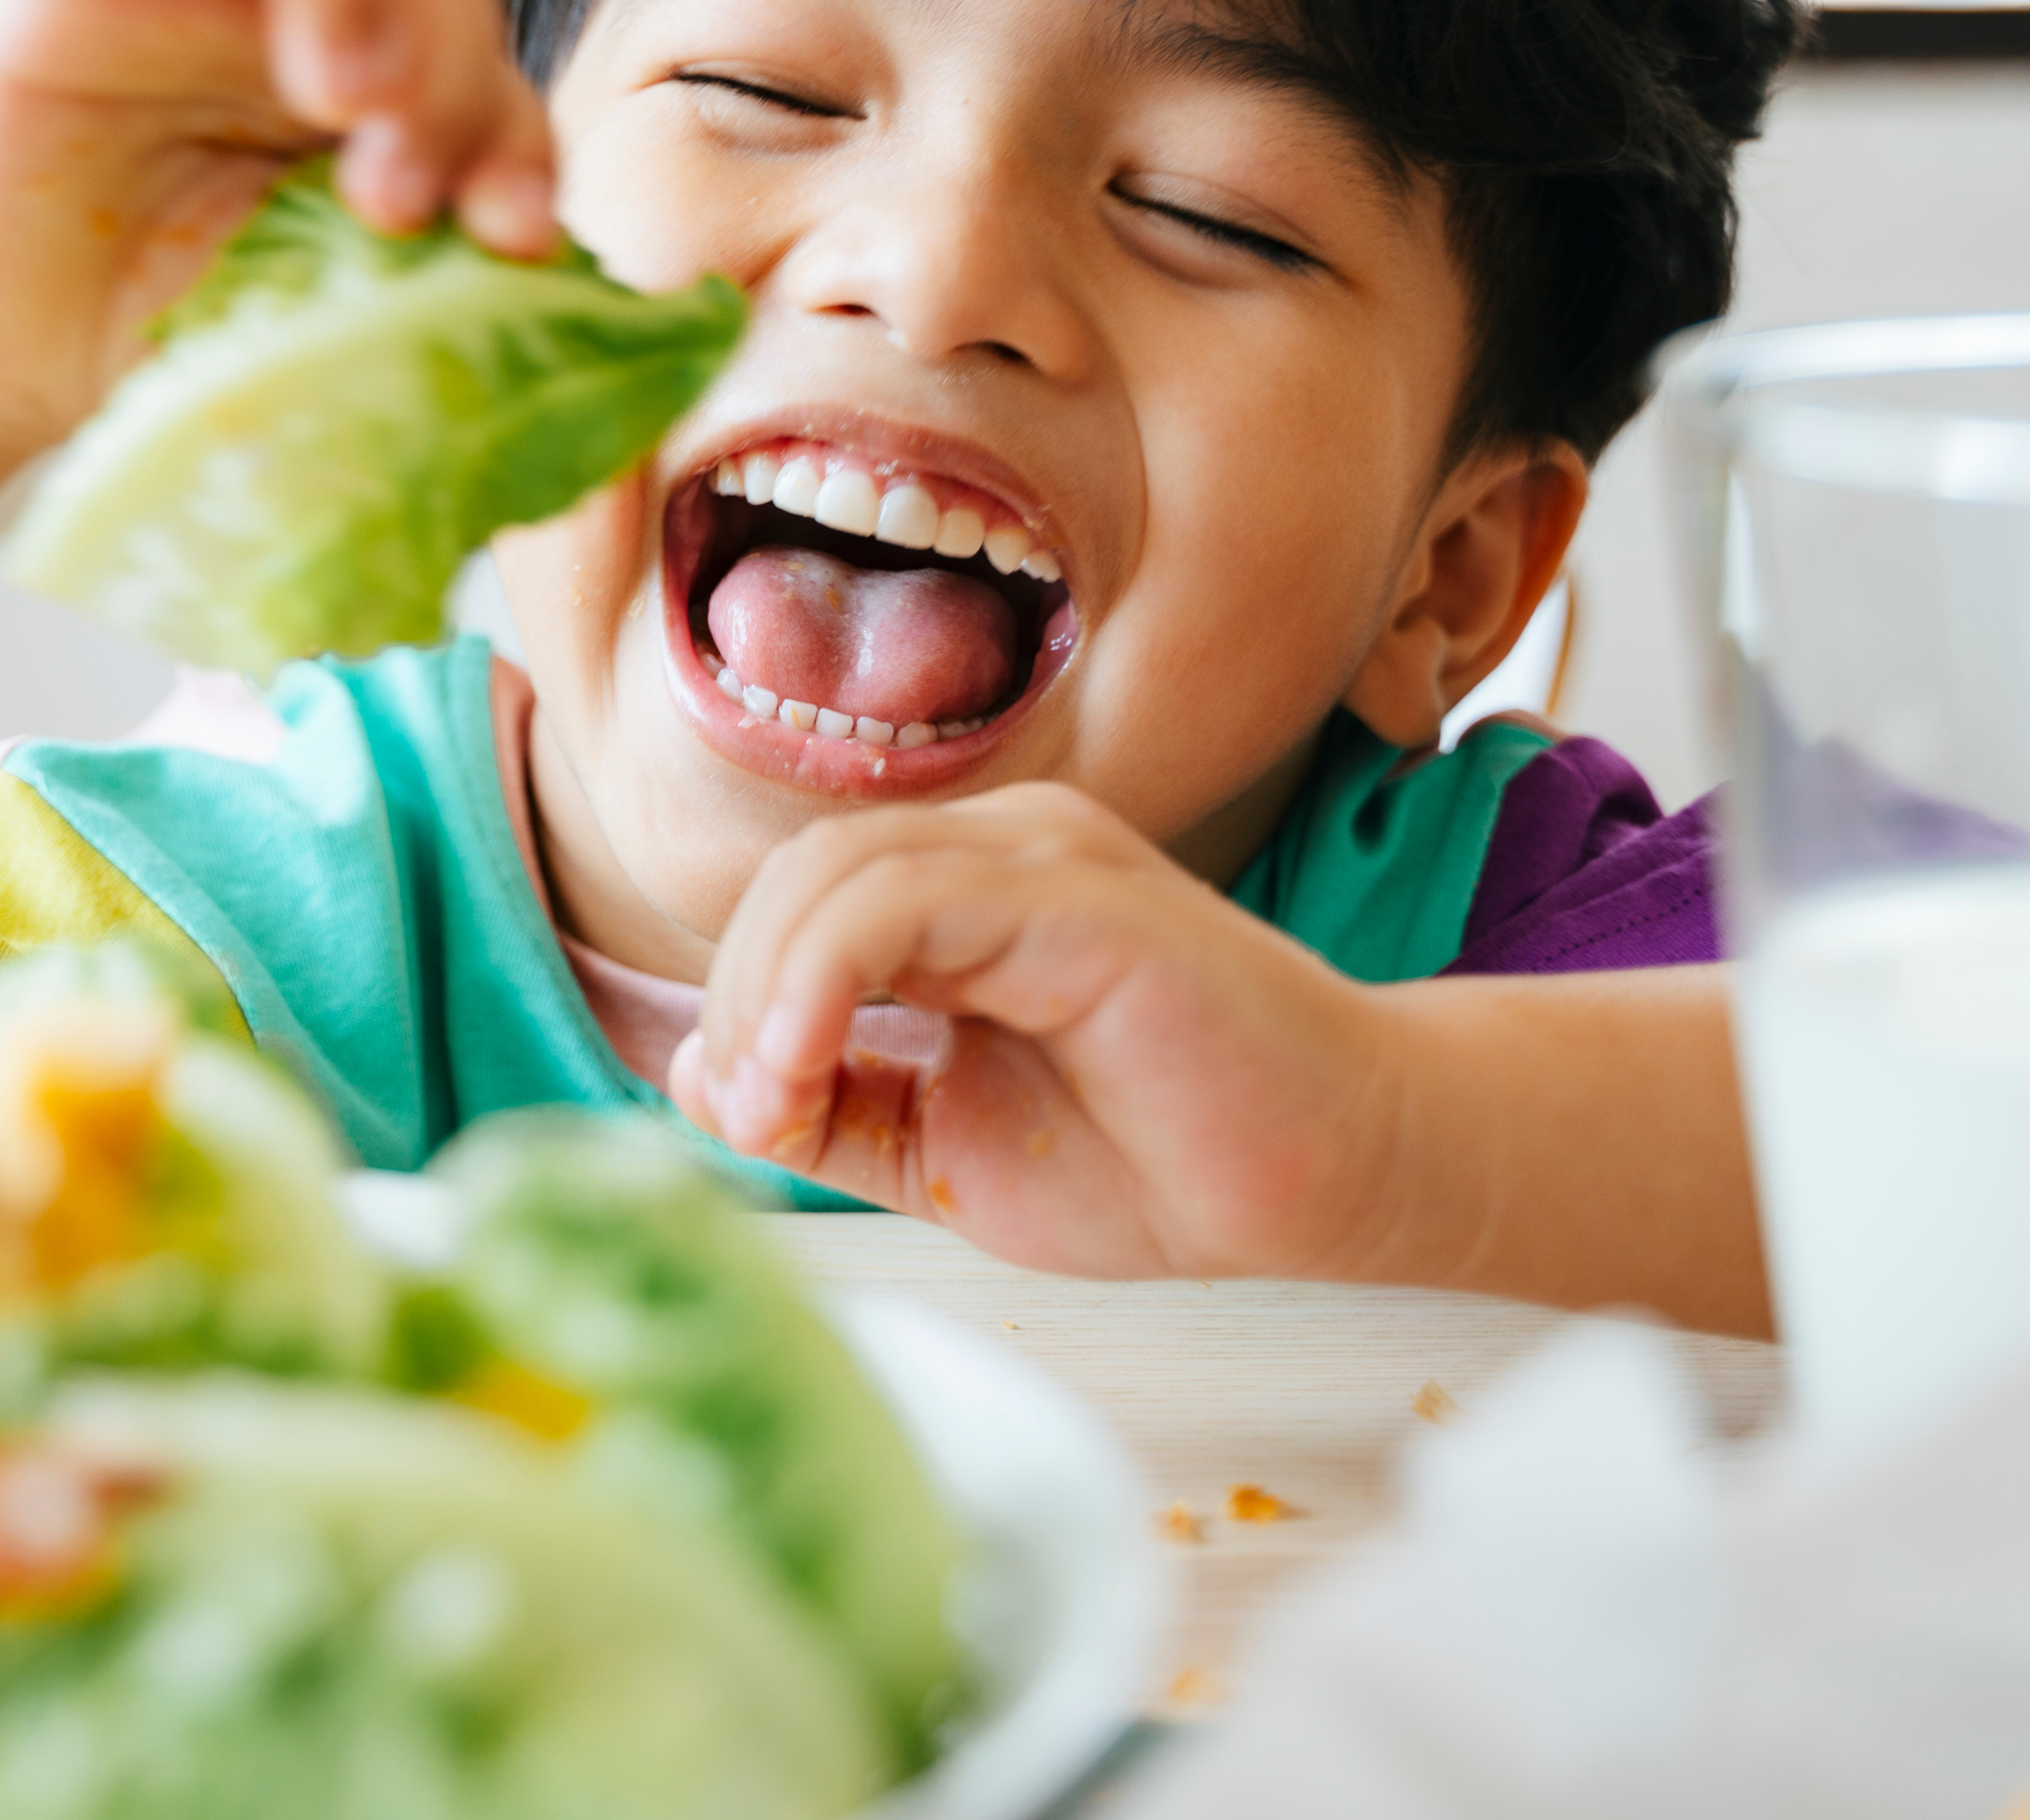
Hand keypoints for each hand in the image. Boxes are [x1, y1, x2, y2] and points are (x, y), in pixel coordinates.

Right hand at [0, 0, 558, 458]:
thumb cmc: (144, 343)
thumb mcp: (308, 325)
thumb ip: (419, 291)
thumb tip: (561, 298)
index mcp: (375, 94)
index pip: (488, 64)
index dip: (519, 134)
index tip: (508, 236)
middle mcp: (288, 12)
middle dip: (446, 71)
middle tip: (392, 196)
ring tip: (332, 91)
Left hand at [670, 782, 1410, 1280]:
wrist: (1331, 1181)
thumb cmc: (1159, 1163)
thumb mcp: (944, 1151)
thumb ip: (833, 1109)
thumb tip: (698, 1076)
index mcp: (967, 892)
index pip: (797, 899)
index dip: (738, 1002)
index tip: (742, 1120)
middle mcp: (1003, 848)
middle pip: (799, 873)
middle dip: (740, 998)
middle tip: (752, 1115)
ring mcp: (1046, 855)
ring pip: (836, 867)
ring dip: (768, 990)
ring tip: (776, 1100)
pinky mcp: (1081, 895)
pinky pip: (903, 896)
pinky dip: (823, 973)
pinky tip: (810, 1065)